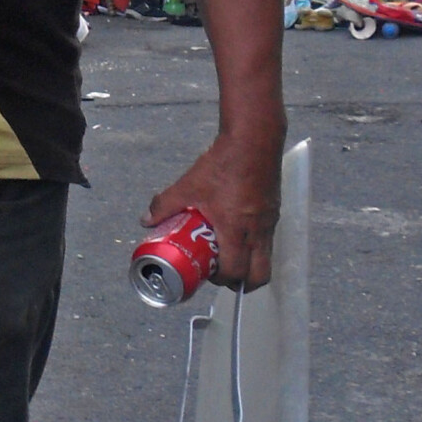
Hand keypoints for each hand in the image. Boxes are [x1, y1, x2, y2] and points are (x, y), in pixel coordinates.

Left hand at [145, 129, 282, 290]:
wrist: (254, 140)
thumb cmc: (223, 163)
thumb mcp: (188, 185)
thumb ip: (164, 204)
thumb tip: (146, 221)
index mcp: (235, 228)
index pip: (235, 270)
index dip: (220, 279)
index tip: (207, 273)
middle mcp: (257, 231)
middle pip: (259, 275)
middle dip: (240, 282)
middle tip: (221, 273)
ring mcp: (269, 223)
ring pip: (265, 258)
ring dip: (248, 264)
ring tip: (227, 254)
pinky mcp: (274, 213)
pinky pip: (267, 240)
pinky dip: (253, 245)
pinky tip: (236, 233)